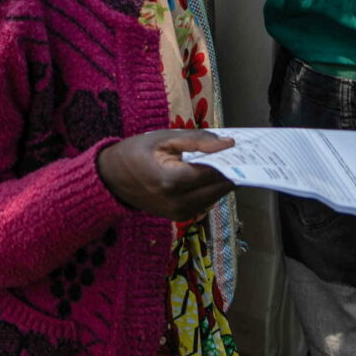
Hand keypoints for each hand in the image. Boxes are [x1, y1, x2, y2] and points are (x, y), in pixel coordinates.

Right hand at [98, 129, 235, 220]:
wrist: (111, 178)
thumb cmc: (135, 152)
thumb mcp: (164, 138)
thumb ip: (198, 140)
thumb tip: (228, 143)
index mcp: (172, 181)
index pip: (215, 173)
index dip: (232, 160)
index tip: (244, 148)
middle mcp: (178, 203)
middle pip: (219, 188)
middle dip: (232, 171)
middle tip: (240, 153)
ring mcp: (179, 213)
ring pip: (215, 197)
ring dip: (223, 180)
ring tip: (226, 161)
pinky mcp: (179, 217)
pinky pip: (205, 202)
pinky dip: (211, 188)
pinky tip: (211, 173)